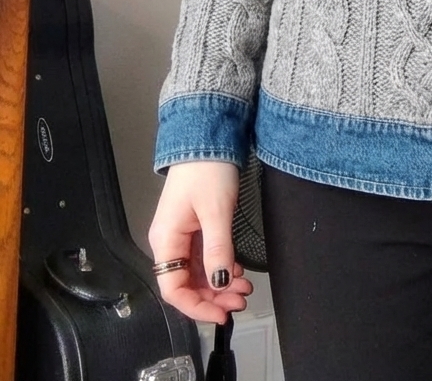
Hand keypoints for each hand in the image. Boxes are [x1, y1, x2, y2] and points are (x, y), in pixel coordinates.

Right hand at [147, 161, 253, 324]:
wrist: (207, 137)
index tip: (221, 314)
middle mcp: (170, 240)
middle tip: (240, 302)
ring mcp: (182, 233)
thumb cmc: (207, 170)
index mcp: (166, 240)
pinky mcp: (195, 225)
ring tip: (244, 289)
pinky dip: (221, 266)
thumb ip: (217, 249)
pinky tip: (237, 270)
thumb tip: (218, 282)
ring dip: (219, 284)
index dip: (197, 306)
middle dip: (213, 297)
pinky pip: (204, 256)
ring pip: (198, 271)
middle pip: (187, 283)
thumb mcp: (216, 211)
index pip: (173, 289)